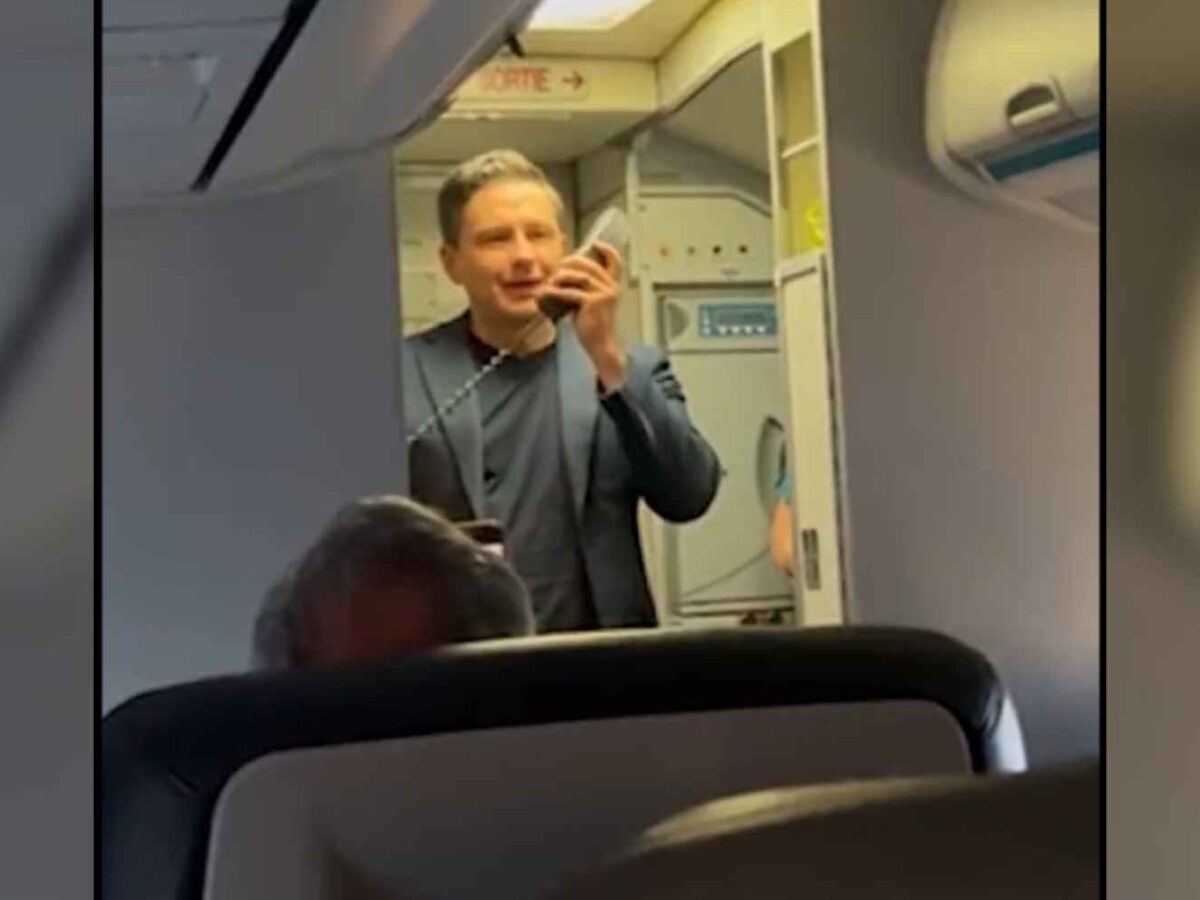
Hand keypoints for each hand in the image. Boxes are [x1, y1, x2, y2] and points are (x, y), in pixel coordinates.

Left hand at [542, 240, 627, 389]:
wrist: (600, 345)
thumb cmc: (592, 325)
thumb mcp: (590, 302)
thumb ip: (585, 286)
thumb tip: (563, 272)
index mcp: (613, 285)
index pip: (615, 261)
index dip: (607, 250)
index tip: (595, 243)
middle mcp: (612, 286)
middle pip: (587, 265)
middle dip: (567, 266)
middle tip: (554, 273)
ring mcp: (605, 293)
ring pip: (577, 277)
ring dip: (559, 279)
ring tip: (548, 286)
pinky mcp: (594, 302)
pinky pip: (571, 292)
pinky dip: (556, 293)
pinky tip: (547, 295)